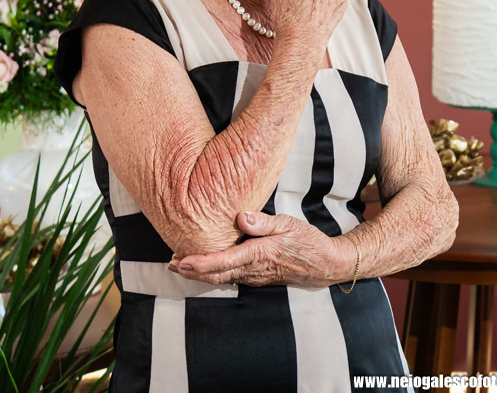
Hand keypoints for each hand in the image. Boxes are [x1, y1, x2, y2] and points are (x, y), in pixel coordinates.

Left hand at [168, 211, 354, 287]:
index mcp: (260, 254)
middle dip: (192, 270)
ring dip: (200, 273)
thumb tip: (240, 217)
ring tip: (180, 264)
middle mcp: (254, 269)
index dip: (200, 263)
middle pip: (216, 275)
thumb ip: (264, 222)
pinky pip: (231, 278)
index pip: (224, 261)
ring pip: (222, 278)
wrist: (325, 264)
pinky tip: (207, 266)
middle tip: (171, 263)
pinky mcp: (258, 278)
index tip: (181, 261)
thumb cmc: (308, 241)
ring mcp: (256, 276)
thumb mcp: (289, 224)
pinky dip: (214, 273)